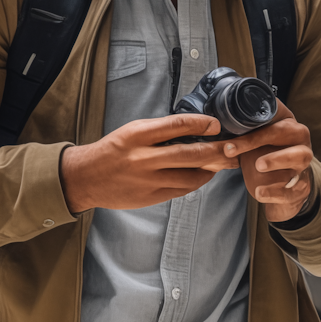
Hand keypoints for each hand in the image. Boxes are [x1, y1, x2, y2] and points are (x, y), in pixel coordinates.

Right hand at [59, 114, 228, 212]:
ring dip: (211, 169)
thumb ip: (161, 130)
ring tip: (223, 162)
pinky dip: (197, 181)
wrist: (87, 178)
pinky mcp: (151, 197)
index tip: (216, 125)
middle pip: (190, 154)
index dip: (201, 124)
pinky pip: (182, 190)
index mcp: (138, 136)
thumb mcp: (132, 131)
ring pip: (191, 176)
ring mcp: (148, 180)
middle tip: (233, 147)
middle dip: (217, 151)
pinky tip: (204, 174)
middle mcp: (143, 158)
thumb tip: (195, 129)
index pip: (176, 125)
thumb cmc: (113, 151)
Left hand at [224, 103, 314, 221]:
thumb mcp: (256, 142)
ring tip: (258, 167)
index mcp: (289, 126)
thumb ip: (242, 132)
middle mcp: (301, 142)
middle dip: (265, 144)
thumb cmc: (268, 155)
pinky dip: (276, 192)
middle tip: (249, 158)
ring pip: (299, 157)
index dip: (250, 136)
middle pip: (290, 135)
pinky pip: (292, 188)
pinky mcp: (303, 185)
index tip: (228, 148)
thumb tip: (214, 126)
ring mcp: (304, 164)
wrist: (286, 184)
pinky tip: (260, 193)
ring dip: (278, 160)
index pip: (271, 125)